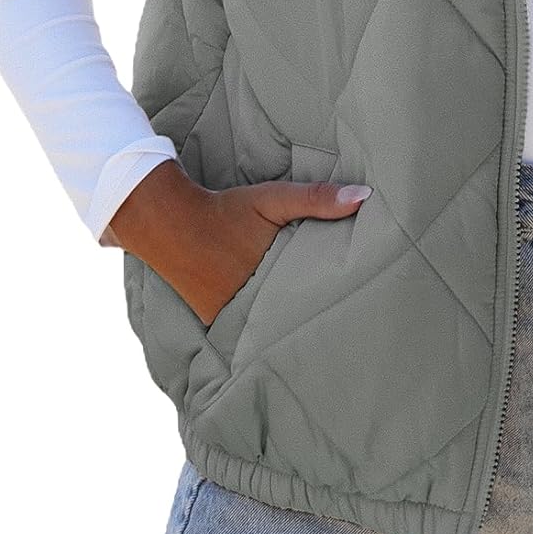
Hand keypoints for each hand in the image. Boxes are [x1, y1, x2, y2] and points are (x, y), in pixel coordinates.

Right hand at [102, 158, 372, 325]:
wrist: (168, 221)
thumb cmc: (225, 210)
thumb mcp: (272, 200)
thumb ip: (316, 199)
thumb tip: (364, 196)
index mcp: (271, 281)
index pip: (313, 301)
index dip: (333, 305)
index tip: (357, 312)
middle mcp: (249, 307)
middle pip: (290, 319)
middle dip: (312, 321)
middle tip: (342, 329)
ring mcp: (229, 318)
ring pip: (266, 329)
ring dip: (283, 326)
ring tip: (314, 337)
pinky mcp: (213, 320)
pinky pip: (241, 330)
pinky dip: (255, 330)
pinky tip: (272, 337)